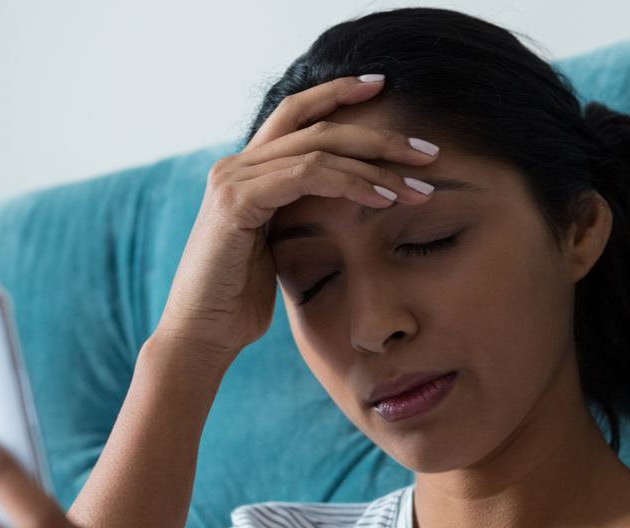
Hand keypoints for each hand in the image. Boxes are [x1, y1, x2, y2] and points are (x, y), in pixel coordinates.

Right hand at [156, 75, 438, 363]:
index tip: (385, 89)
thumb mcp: (276, 249)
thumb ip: (297, 216)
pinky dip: (351, 184)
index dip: (339, 95)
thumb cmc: (237, 303)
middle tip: (428, 151)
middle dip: (378, 134)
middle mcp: (235, 165)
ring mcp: (233, 179)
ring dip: (377, 167)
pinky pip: (306, 177)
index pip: (296, 115)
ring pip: (319, 149)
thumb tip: (341, 206)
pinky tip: (382, 201)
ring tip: (419, 188)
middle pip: (317, 126)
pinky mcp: (236, 201)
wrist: (201, 336)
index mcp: (245, 172)